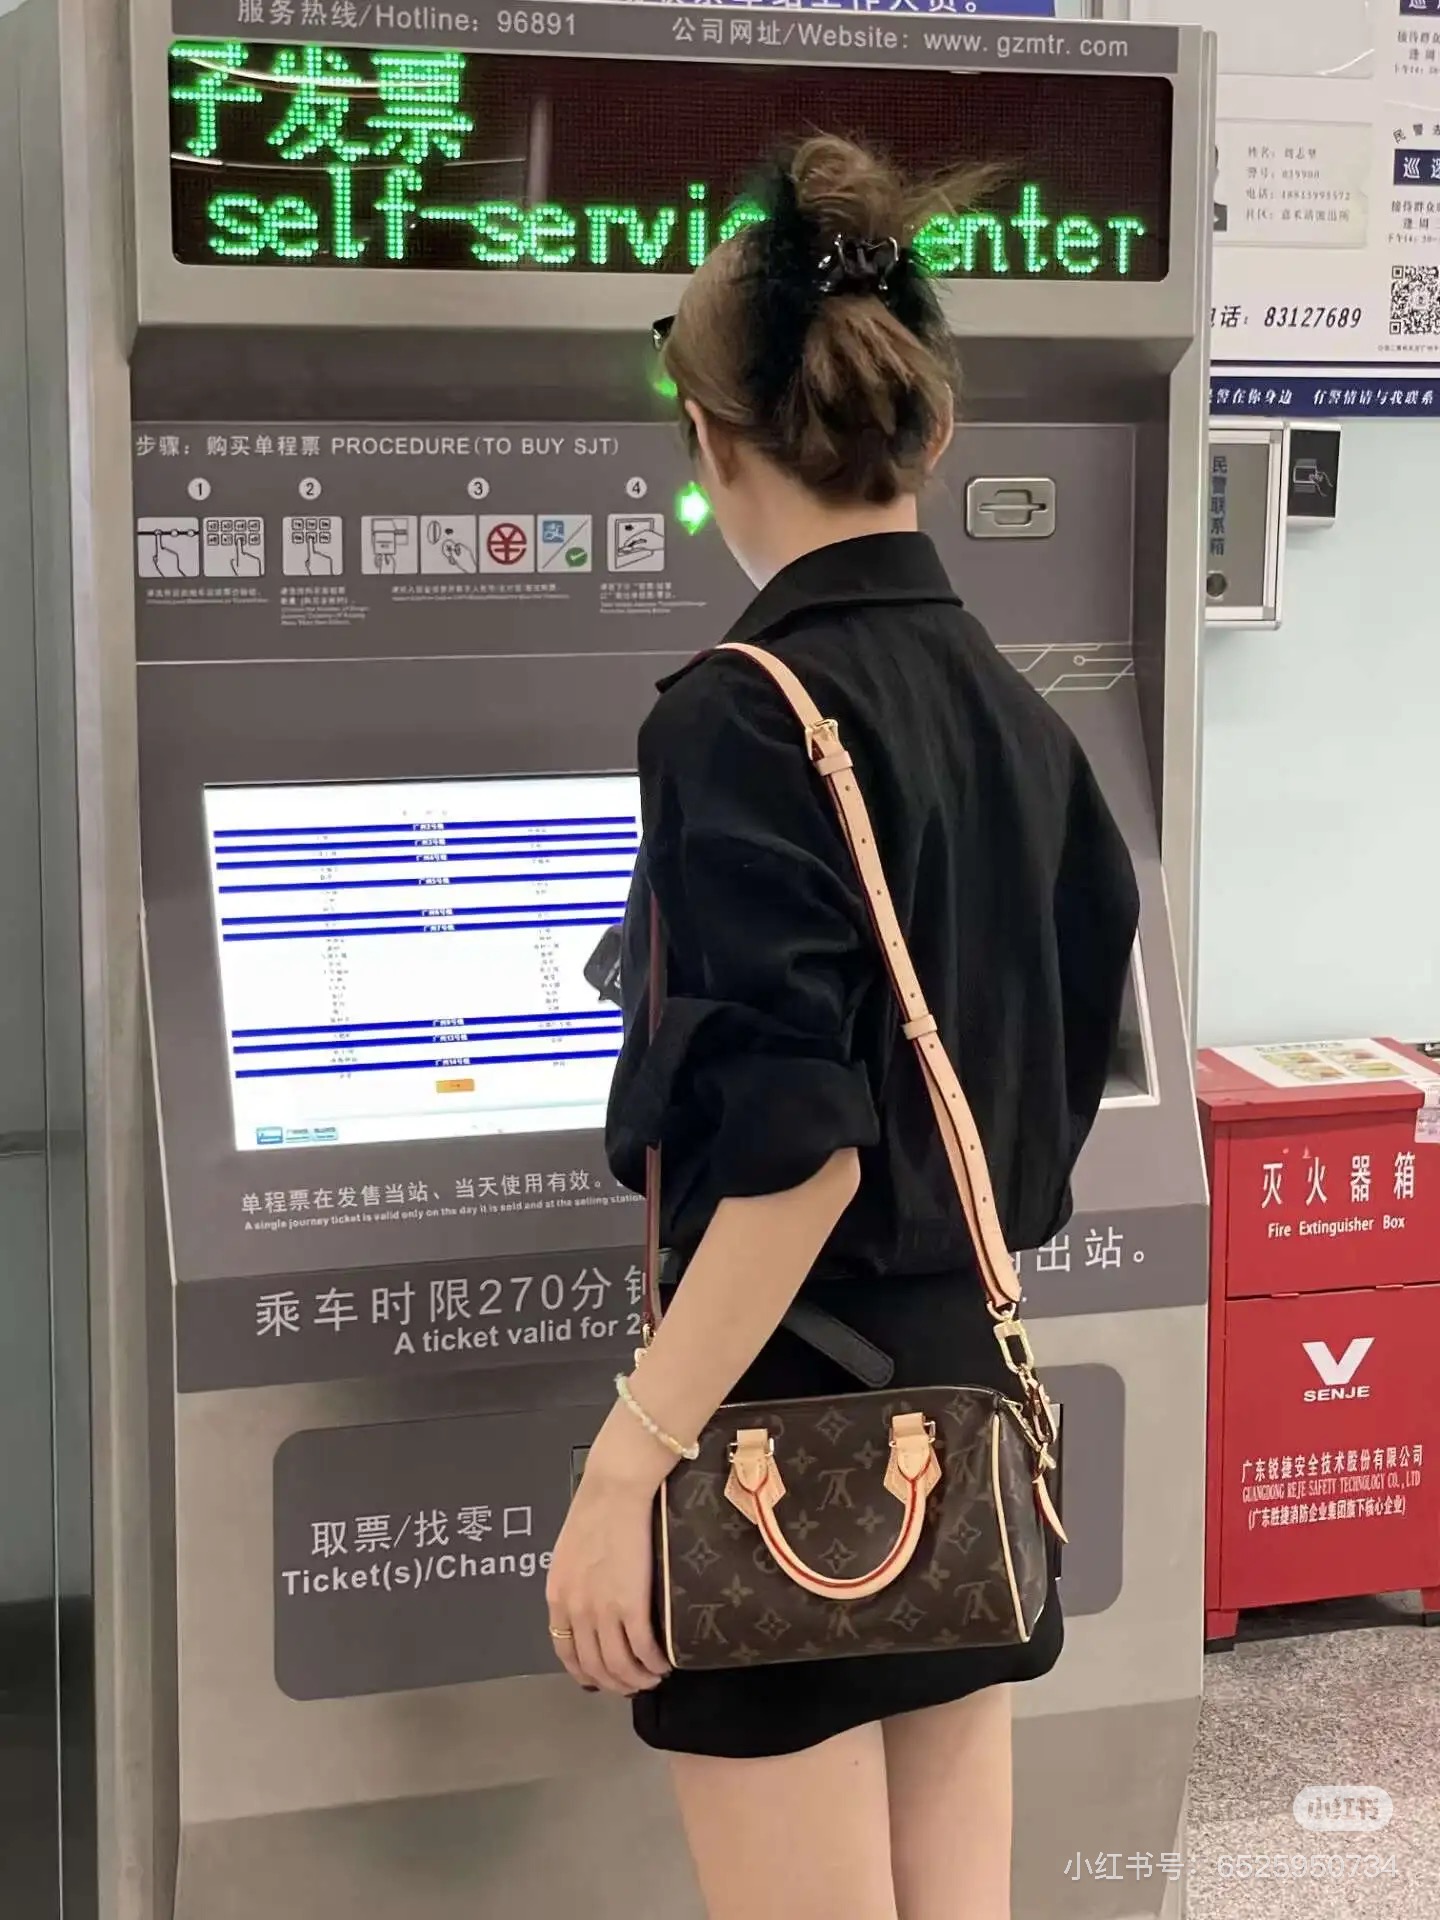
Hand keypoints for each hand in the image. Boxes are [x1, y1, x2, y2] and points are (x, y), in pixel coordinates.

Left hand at [547, 1411, 672, 1695]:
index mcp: (557, 1596)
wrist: (615, 1487)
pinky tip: (665, 1661)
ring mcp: (602, 1610)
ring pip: (619, 1666)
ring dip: (638, 1679)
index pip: (566, 1652)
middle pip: (594, 1667)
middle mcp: (576, 1610)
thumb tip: (590, 1602)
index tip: (602, 1677)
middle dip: (616, 1683)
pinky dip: (655, 1663)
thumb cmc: (597, 1507)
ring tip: (654, 1675)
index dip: (586, 1672)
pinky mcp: (631, 1605)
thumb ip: (575, 1583)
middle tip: (635, 1682)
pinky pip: (643, 1650)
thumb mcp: (571, 1552)